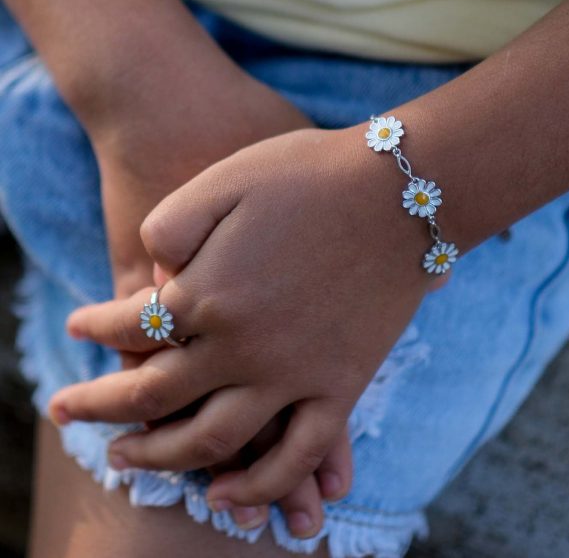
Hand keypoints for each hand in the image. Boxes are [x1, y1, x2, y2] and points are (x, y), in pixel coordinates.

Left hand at [51, 124, 437, 511]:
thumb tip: (152, 280)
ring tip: (126, 463)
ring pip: (210, 440)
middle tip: (67, 413)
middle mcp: (243, 347)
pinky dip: (256, 485)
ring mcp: (294, 374)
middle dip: (101, 405)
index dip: (96, 328)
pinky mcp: (341, 386)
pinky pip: (294, 455)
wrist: (400, 191)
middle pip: (154, 394)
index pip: (132, 325)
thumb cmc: (310, 174)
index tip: (78, 329)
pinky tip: (223, 495)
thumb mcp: (223, 179)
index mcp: (209, 293)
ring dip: (159, 457)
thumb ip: (170, 228)